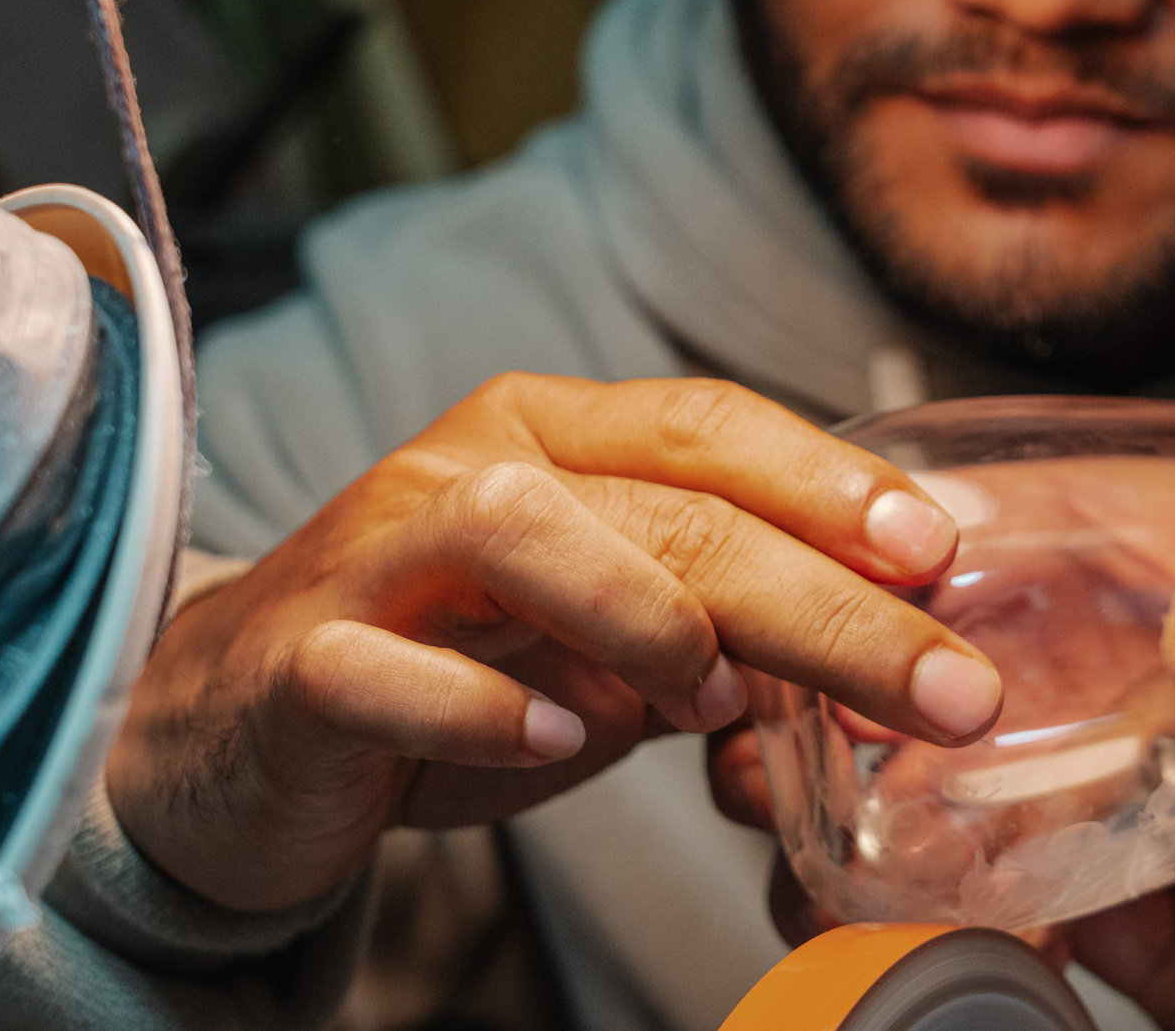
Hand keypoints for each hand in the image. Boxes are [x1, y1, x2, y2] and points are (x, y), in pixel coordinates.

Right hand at [107, 374, 1002, 911]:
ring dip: (646, 615)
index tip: (944, 556)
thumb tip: (899, 652)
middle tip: (941, 685)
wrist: (230, 728)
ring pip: (520, 530)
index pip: (714, 428)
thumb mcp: (609, 639)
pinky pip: (386, 669)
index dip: (836, 486)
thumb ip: (730, 628)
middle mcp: (469, 468)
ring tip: (719, 700)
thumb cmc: (449, 663)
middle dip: (825, 596)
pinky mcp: (299, 661)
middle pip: (668, 502)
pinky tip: (559, 746)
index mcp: (555, 436)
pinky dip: (482, 709)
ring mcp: (374, 556)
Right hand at [710, 441, 1174, 944]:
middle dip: (829, 744)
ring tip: (839, 895)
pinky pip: (1044, 881)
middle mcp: (1067, 632)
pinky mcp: (1139, 834)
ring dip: (894, 844)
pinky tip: (980, 945)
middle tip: (774, 802)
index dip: (844, 605)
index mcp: (1086, 527)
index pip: (927, 549)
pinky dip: (1003, 916)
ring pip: (949, 791)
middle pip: (902, 682)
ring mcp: (1094, 737)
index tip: (794, 677)